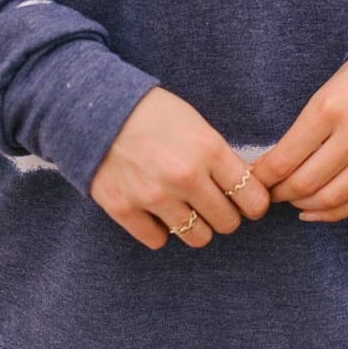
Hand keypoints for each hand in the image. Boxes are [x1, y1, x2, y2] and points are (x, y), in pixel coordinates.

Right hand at [89, 86, 272, 249]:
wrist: (94, 108)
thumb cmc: (151, 113)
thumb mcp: (195, 123)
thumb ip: (219, 156)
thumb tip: (244, 189)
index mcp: (208, 149)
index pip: (253, 198)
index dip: (253, 203)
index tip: (246, 201)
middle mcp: (185, 176)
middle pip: (227, 223)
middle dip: (224, 215)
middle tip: (212, 203)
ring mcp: (154, 196)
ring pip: (197, 237)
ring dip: (195, 226)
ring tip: (185, 207)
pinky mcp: (124, 209)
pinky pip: (158, 240)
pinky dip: (159, 229)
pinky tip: (155, 210)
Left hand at [249, 48, 347, 221]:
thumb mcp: (327, 91)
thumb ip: (305, 128)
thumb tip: (275, 164)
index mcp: (330, 107)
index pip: (285, 158)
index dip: (263, 177)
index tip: (254, 179)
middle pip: (306, 184)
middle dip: (280, 194)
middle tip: (270, 193)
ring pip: (333, 199)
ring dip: (305, 207)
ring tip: (292, 203)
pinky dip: (335, 213)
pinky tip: (317, 212)